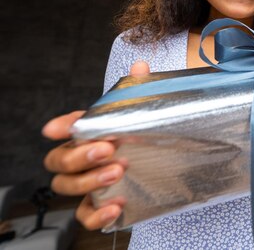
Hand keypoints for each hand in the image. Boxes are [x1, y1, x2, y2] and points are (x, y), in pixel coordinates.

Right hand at [42, 60, 150, 229]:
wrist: (167, 164)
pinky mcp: (99, 206)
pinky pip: (84, 216)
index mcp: (89, 133)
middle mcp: (81, 159)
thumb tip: (140, 67)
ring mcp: (87, 184)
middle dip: (80, 155)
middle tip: (108, 149)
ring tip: (119, 171)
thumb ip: (140, 91)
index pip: (67, 128)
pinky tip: (116, 206)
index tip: (56, 129)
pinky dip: (96, 214)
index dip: (60, 127)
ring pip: (66, 186)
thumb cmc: (143, 136)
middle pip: (59, 160)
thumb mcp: (144, 113)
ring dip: (88, 181)